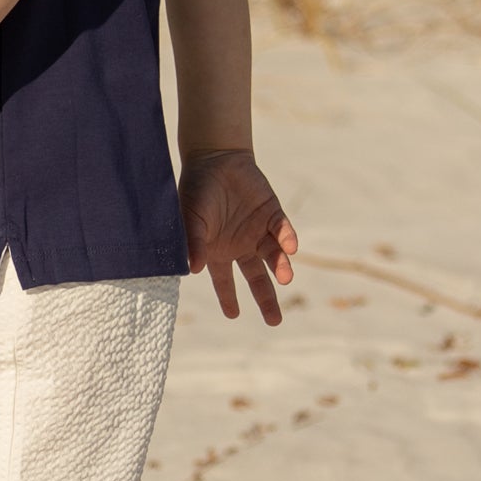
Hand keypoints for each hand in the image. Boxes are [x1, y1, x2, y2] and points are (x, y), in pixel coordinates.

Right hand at [179, 148, 297, 323]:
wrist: (215, 159)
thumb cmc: (196, 191)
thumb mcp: (190, 219)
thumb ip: (194, 243)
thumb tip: (194, 270)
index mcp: (218, 251)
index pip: (225, 281)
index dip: (229, 298)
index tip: (233, 316)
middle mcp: (241, 246)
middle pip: (257, 278)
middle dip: (266, 300)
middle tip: (274, 321)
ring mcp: (258, 231)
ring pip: (274, 257)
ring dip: (280, 268)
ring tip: (284, 278)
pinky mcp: (273, 214)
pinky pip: (283, 231)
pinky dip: (287, 240)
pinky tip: (290, 248)